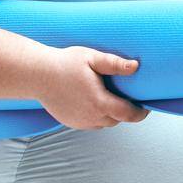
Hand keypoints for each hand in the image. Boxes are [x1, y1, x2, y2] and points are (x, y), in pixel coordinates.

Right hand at [36, 47, 150, 130]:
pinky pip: (90, 124)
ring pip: (104, 123)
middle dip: (124, 111)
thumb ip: (114, 64)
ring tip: (110, 99)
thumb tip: (135, 67)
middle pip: (117, 119)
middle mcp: (91, 117)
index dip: (140, 113)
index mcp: (100, 103)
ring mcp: (80, 122)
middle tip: (127, 98)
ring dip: (109, 114)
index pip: (128, 114)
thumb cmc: (64, 64)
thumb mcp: (92, 58)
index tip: (146, 108)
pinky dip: (96, 116)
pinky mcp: (71, 123)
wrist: (37, 75)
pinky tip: (92, 102)